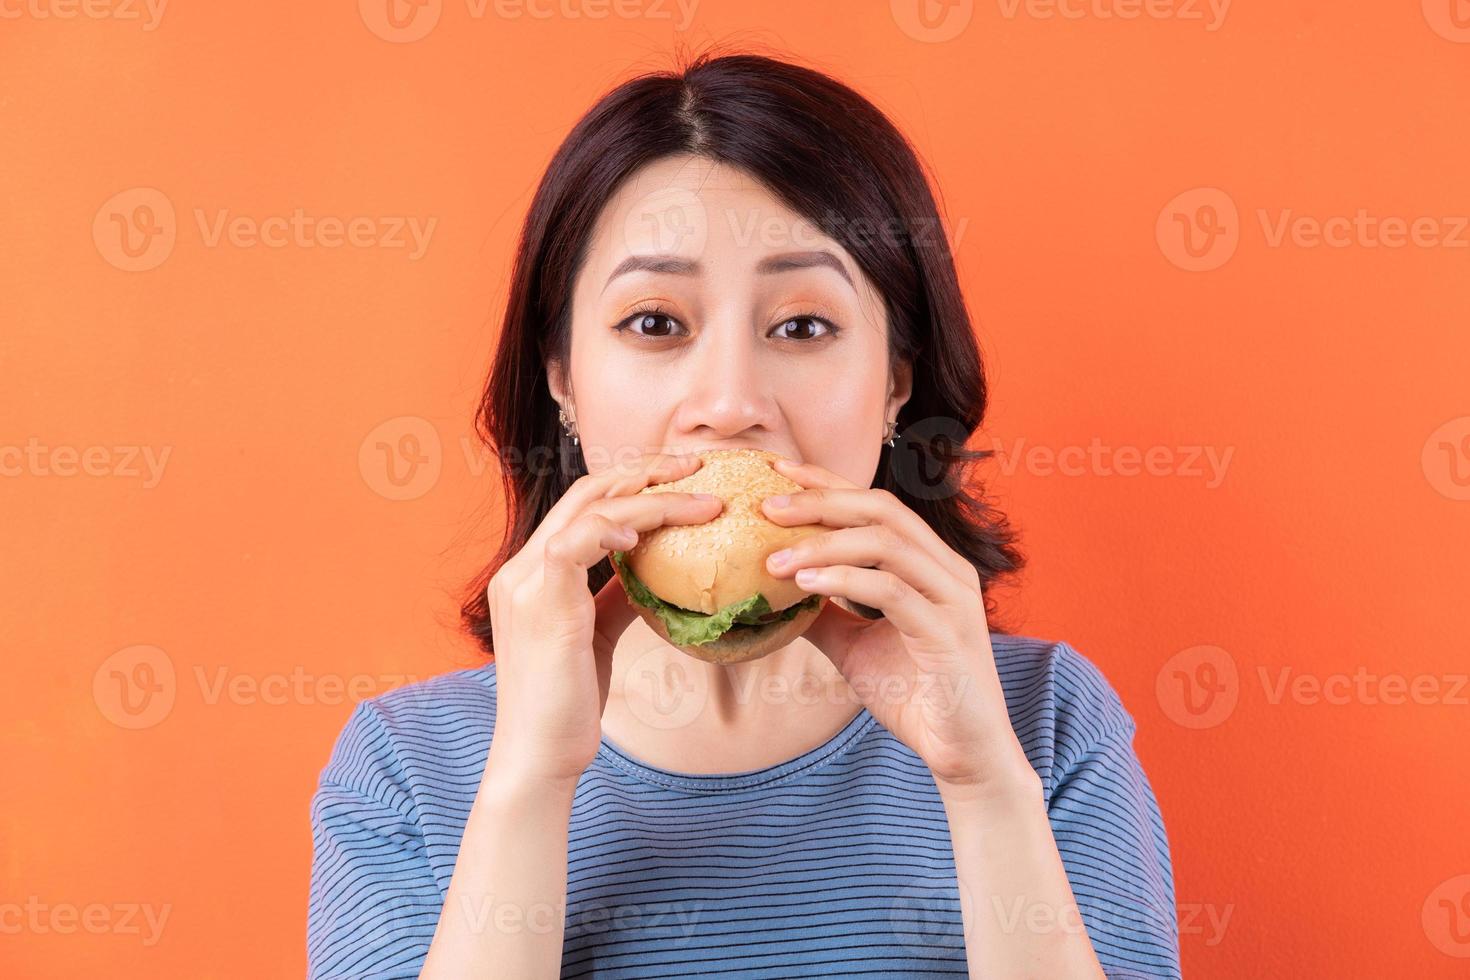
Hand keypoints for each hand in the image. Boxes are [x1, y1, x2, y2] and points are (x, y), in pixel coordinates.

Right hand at [484, 452, 722, 787]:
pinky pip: (579, 540)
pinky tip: (651, 533)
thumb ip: (616, 597)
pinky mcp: (540, 598)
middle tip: (700, 466)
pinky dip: (619, 526)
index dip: (633, 483)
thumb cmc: (569, 705)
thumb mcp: (597, 637)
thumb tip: (653, 571)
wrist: (539, 755)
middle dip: (647, 471)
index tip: (684, 478)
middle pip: (587, 490)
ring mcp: (525, 579)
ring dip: (654, 497)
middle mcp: (522, 566)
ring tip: (706, 500)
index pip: (584, 503)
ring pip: (592, 508)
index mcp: (533, 571)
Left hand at [761, 457, 1037, 800]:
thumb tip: (771, 593)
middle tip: (766, 506)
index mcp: (931, 564)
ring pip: (886, 543)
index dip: (827, 484)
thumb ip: (823, 614)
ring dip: (823, 543)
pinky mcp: (948, 632)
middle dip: (821, 500)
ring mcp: (952, 598)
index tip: (776, 475)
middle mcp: (948, 569)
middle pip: (881, 509)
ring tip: (774, 558)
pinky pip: (891, 590)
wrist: (961, 754)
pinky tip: (806, 583)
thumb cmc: (915, 696)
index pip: (875, 505)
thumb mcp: (855, 647)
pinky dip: (845, 579)